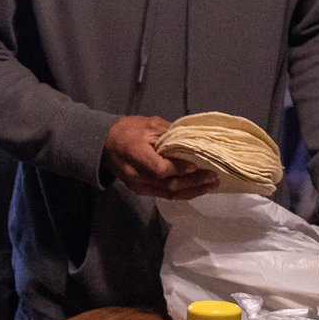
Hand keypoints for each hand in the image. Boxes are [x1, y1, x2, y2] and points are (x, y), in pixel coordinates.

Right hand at [103, 115, 217, 200]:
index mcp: (135, 154)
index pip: (160, 169)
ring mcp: (139, 186)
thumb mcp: (149, 124)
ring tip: (210, 186)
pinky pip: (165, 195)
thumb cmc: (128, 130)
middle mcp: (136, 175)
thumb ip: (171, 133)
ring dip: (192, 191)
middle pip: (168, 185)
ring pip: (169, 194)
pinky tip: (197, 189)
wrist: (105, 144)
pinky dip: (183, 193)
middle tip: (213, 177)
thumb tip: (194, 141)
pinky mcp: (142, 191)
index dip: (179, 169)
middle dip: (193, 183)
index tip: (196, 165)